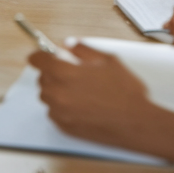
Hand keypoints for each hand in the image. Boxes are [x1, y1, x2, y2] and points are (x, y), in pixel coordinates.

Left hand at [31, 43, 156, 145]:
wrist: (135, 123)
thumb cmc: (125, 93)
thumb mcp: (108, 61)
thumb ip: (84, 50)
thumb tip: (70, 45)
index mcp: (65, 73)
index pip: (38, 60)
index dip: (39, 55)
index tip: (40, 55)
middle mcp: (58, 93)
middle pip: (42, 79)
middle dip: (52, 72)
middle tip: (70, 72)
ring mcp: (60, 112)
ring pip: (47, 96)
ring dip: (56, 90)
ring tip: (78, 89)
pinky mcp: (65, 127)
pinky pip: (54, 113)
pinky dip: (61, 106)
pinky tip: (80, 104)